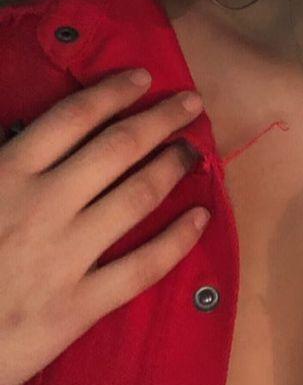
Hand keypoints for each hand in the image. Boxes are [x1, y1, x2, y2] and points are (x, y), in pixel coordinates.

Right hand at [0, 69, 209, 384]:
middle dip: (159, 119)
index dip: (112, 92)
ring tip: (195, 151)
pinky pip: (141, 267)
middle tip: (191, 103)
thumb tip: (29, 133)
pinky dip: (178, 240)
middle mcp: (41, 207)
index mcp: (6, 176)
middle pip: (117, 148)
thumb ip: (2, 162)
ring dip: (172, 167)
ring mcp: (63, 256)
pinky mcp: (76, 306)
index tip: (142, 77)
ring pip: (136, 196)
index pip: (71, 118)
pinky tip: (201, 218)